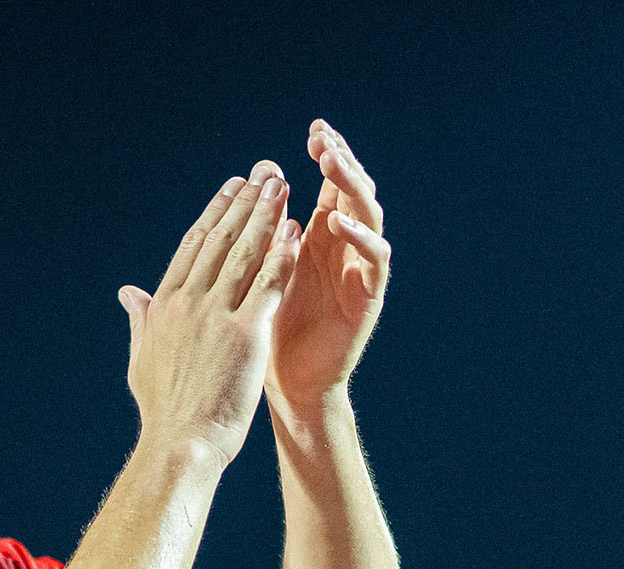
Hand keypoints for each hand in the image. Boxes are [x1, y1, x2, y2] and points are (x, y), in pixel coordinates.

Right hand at [119, 165, 302, 465]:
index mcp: (165, 306)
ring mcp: (216, 315)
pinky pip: (270, 284)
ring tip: (282, 187)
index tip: (230, 189)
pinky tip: (298, 230)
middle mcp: (189, 302)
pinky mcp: (246, 333)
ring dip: (267, 215)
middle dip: (245, 202)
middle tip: (263, 173)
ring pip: (245, 253)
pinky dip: (284, 253)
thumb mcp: (142, 360)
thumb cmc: (165, 411)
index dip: (215, 213)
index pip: (192, 246)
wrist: (181, 444)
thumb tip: (128, 293)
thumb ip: (141, 320)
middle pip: (220, 239)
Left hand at [269, 120, 389, 404]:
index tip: (314, 131)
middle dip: (342, 161)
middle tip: (324, 139)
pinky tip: (336, 222)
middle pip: (354, 191)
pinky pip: (374, 259)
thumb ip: (262, 230)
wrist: (288, 382)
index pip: (332, 184)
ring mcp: (359, 270)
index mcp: (320, 236)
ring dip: (351, 188)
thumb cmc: (270, 327)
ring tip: (331, 164)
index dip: (329, 155)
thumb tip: (249, 183)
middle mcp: (345, 247)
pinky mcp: (368, 297)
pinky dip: (358, 238)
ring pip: (369, 216)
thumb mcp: (260, 269)